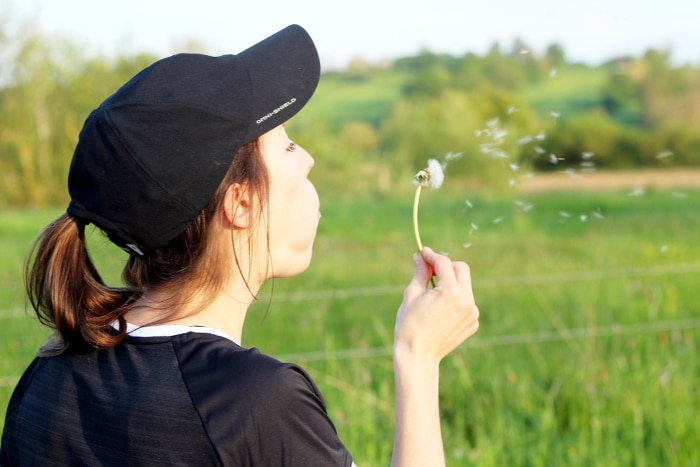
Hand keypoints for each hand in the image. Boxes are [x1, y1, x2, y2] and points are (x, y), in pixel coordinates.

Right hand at [394, 247, 479, 363]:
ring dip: (451, 283)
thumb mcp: (412, 294)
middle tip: (430, 270)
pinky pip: (466, 302)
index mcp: (450, 292)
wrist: (418, 356)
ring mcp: (472, 313)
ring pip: (464, 286)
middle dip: (446, 266)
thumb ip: (420, 272)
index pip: (444, 263)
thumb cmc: (410, 325)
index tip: (423, 253)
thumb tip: (420, 256)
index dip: (432, 255)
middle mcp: (466, 301)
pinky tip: (440, 311)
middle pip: (461, 269)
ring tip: (433, 295)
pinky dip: (455, 300)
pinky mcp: (473, 323)